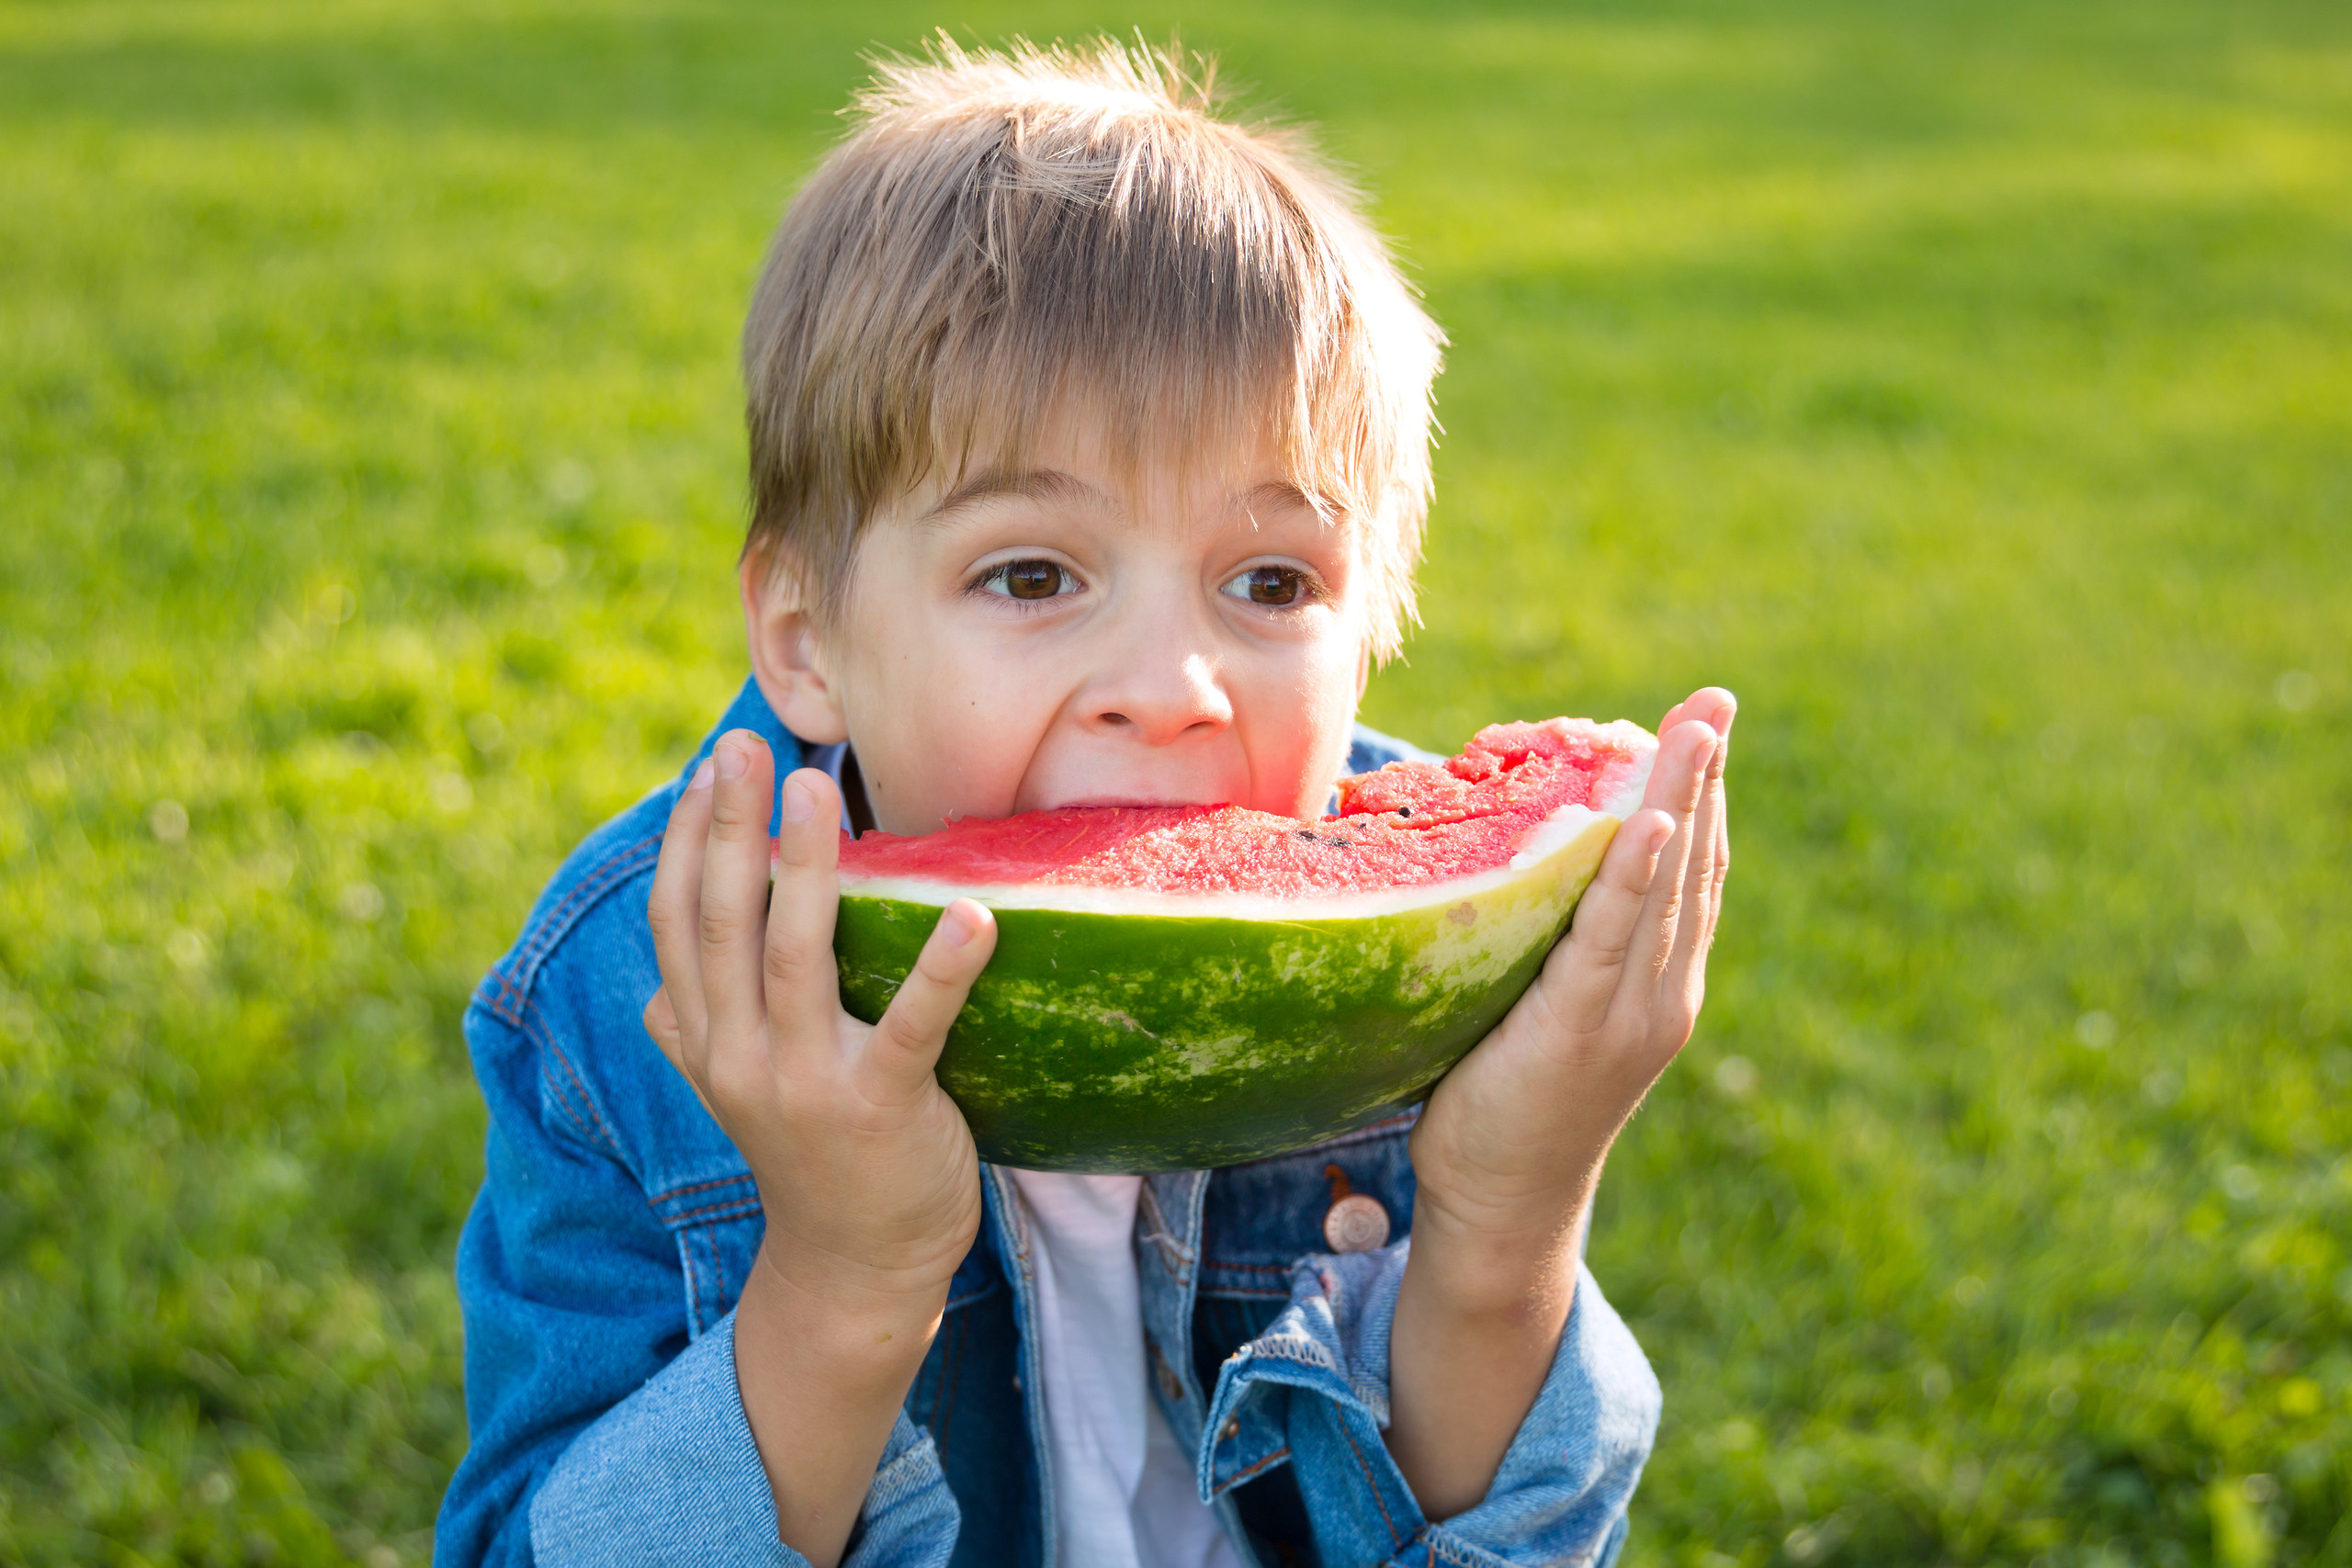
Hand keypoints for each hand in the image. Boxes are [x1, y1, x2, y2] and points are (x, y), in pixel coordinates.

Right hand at [642, 728, 995, 1311]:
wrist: (855, 1271)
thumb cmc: (811, 1158)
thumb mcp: (737, 1094)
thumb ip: (698, 1036)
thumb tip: (656, 993)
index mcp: (706, 1040)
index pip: (678, 924)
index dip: (689, 843)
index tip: (710, 768)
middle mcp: (741, 1057)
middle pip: (724, 924)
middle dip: (731, 829)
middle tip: (749, 747)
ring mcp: (807, 1084)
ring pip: (795, 958)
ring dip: (807, 868)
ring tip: (819, 791)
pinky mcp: (882, 1109)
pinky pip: (912, 1027)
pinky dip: (941, 968)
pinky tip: (973, 915)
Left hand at [1409, 687, 1733, 1253]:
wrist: (1499, 1205)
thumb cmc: (1501, 1100)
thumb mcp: (1539, 1005)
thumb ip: (1552, 944)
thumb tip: (1514, 860)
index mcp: (1659, 984)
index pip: (1692, 872)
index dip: (1702, 796)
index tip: (1703, 723)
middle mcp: (1663, 993)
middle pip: (1693, 866)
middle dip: (1704, 777)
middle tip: (1715, 700)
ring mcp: (1631, 1014)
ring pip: (1664, 887)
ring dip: (1681, 801)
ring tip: (1696, 729)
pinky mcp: (1582, 1030)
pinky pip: (1612, 937)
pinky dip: (1636, 875)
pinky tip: (1652, 821)